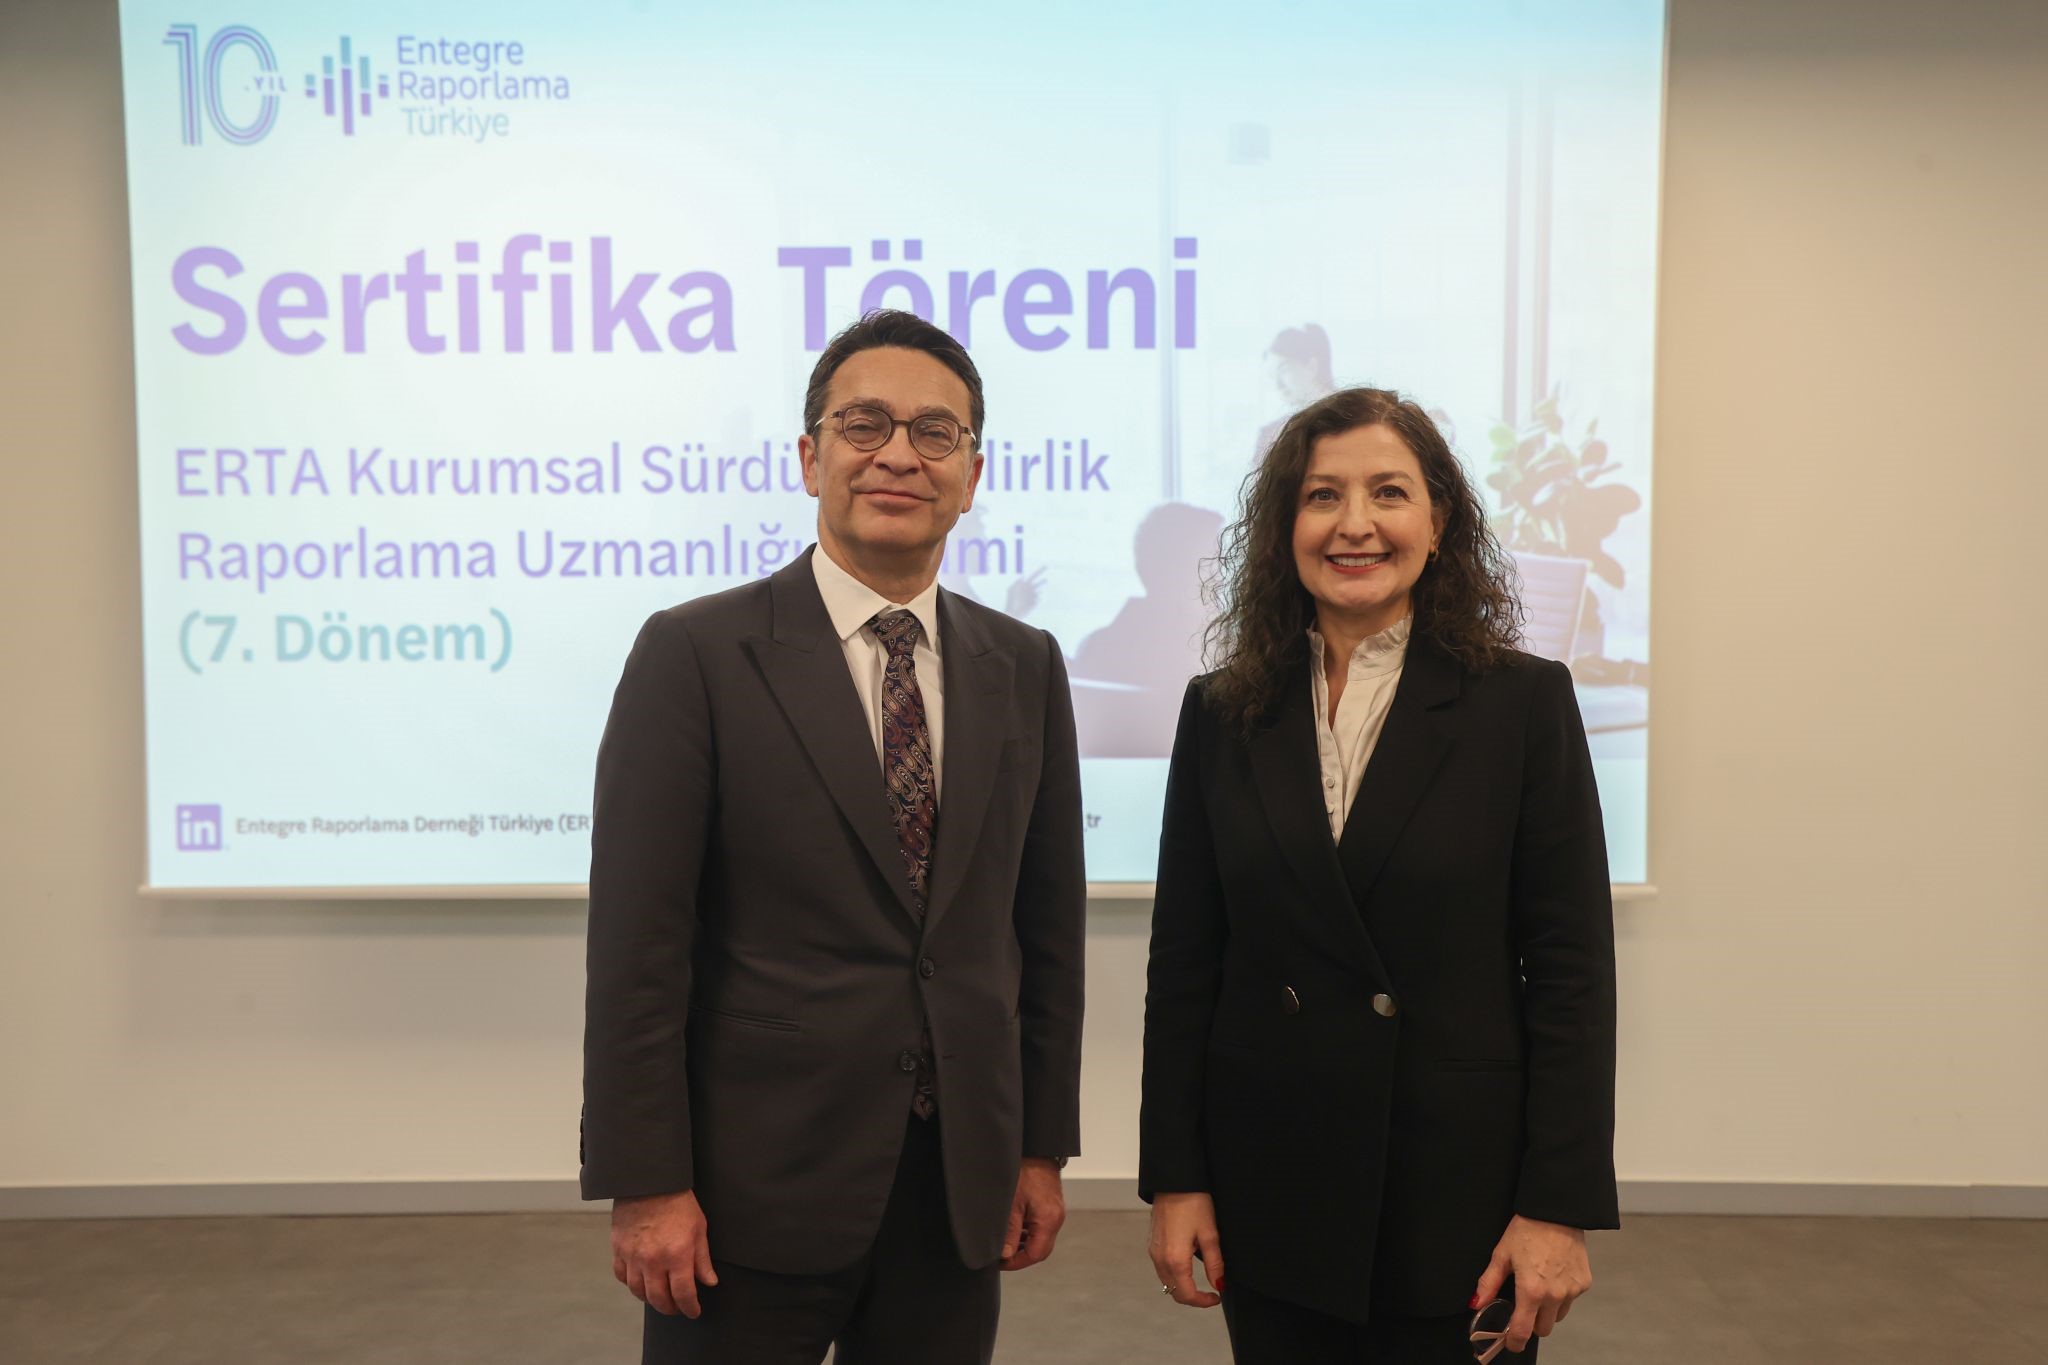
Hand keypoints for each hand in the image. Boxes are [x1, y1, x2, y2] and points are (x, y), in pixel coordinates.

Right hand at [612, 1189, 717, 1317]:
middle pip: (659, 1299)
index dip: (690, 1308)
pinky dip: (631, 1283)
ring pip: (638, 1291)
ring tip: (659, 1297)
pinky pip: (622, 1276)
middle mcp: (653, 1260)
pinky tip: (640, 1282)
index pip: (683, 1294)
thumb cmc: (678, 1202)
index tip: (694, 1311)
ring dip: (650, 1299)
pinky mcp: (619, 1249)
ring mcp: (633, 1256)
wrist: (650, 1182)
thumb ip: (702, 1259)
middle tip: (677, 1308)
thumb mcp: (699, 1228)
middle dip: (670, 1308)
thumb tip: (709, 1282)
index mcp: (677, 1255)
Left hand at [1000, 1158, 1067, 1270]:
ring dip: (1024, 1245)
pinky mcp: (1052, 1206)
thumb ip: (1010, 1232)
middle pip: (1041, 1250)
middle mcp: (1057, 1219)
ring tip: (1005, 1243)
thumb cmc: (1025, 1172)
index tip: (1000, 1263)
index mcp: (1049, 1221)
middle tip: (1001, 1256)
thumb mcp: (1012, 1205)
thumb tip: (1005, 1255)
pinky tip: (1015, 1229)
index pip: (1035, 1254)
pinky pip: (1042, 1227)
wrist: (1036, 1149)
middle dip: (1021, 1256)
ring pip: (1041, 1239)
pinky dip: (1029, 1233)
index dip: (1016, 1262)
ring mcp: (1056, 1212)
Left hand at [1004, 567, 1045, 617]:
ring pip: (1042, 589)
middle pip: (1041, 580)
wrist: (1013, 613)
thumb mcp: (1012, 589)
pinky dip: (1039, 597)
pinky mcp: (1037, 602)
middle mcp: (1031, 588)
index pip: (1034, 574)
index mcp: (1026, 583)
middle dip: (1044, 577)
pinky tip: (1034, 599)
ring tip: (1034, 592)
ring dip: (1040, 589)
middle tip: (1049, 570)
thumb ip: (1018, 582)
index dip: (1040, 570)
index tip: (1047, 565)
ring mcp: (1035, 595)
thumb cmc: (1010, 601)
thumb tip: (1024, 575)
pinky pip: (1042, 597)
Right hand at [1148, 1191, 1224, 1307]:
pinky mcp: (1152, 1243)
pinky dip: (1174, 1274)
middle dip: (1193, 1297)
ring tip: (1201, 1278)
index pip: (1187, 1295)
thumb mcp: (1210, 1234)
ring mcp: (1153, 1251)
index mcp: (1175, 1259)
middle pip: (1174, 1292)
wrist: (1174, 1181)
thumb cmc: (1193, 1202)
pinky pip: (1162, 1268)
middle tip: (1211, 1292)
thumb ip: (1214, 1264)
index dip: (1203, 1302)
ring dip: (1183, 1286)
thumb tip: (1219, 1284)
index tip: (1216, 1297)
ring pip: (1167, 1281)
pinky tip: (1187, 1264)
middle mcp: (1160, 1259)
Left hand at [1472, 1214, 1591, 1353]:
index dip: (1514, 1341)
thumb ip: (1489, 1282)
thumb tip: (1476, 1303)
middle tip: (1523, 1307)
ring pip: (1558, 1316)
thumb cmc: (1527, 1230)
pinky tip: (1554, 1275)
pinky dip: (1562, 1295)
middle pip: (1543, 1329)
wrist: (1557, 1211)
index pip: (1523, 1331)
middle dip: (1532, 1323)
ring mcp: (1572, 1291)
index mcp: (1531, 1291)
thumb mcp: (1502, 1254)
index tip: (1511, 1342)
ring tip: (1540, 1286)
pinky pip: (1571, 1299)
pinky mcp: (1584, 1283)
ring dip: (1548, 1310)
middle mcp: (1554, 1296)